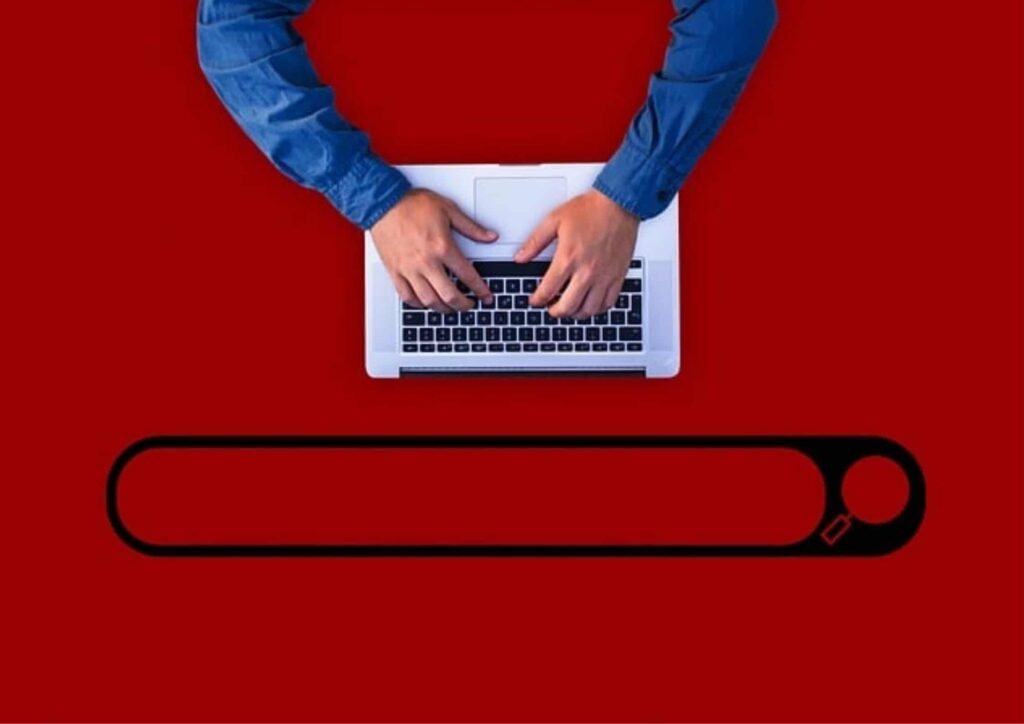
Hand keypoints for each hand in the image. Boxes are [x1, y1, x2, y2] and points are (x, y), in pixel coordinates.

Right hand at [370, 189, 497, 311]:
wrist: (383, 202)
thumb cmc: (412, 204)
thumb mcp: (448, 210)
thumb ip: (471, 227)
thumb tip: (490, 236)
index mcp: (442, 247)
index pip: (468, 276)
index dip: (480, 290)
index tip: (485, 296)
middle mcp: (426, 262)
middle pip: (449, 295)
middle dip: (463, 305)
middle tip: (469, 305)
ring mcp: (409, 269)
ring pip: (429, 300)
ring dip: (443, 308)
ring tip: (450, 307)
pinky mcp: (395, 271)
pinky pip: (407, 296)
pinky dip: (418, 304)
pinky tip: (426, 303)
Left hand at [516, 189, 639, 317]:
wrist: (619, 203)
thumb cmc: (591, 209)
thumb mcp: (554, 221)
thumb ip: (535, 242)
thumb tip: (521, 257)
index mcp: (568, 258)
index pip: (547, 290)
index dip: (537, 300)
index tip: (535, 300)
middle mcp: (587, 271)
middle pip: (567, 306)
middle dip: (554, 312)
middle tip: (551, 308)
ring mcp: (604, 276)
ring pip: (588, 310)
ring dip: (575, 314)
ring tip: (569, 308)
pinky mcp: (618, 276)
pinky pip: (608, 303)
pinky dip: (597, 309)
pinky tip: (590, 304)